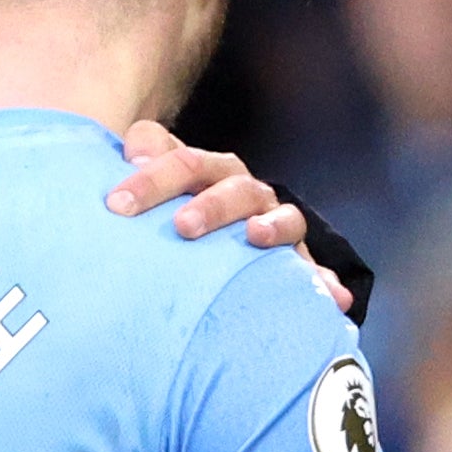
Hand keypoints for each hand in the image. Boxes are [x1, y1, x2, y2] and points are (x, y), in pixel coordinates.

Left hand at [107, 122, 349, 308]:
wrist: (208, 237)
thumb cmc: (172, 208)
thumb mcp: (155, 180)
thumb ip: (144, 153)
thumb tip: (134, 152)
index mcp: (210, 171)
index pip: (184, 162)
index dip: (152, 179)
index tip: (117, 204)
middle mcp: (245, 193)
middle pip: (233, 189)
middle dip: (210, 205)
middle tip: (182, 226)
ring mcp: (274, 224)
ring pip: (282, 218)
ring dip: (272, 226)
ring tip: (257, 236)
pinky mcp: (295, 260)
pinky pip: (314, 270)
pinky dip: (323, 281)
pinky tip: (335, 298)